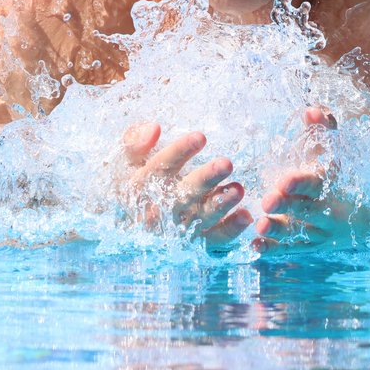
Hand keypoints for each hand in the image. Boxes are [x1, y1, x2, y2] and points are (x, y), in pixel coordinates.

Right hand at [122, 122, 252, 245]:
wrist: (124, 224)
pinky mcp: (193, 240)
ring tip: (238, 189)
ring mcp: (176, 228)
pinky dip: (229, 229)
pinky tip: (245, 215)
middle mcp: (158, 209)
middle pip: (184, 193)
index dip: (179, 152)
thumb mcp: (124, 160)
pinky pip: (212, 238)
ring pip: (200, 217)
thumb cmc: (131, 181)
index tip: (201, 137)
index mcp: (140, 186)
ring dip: (220, 204)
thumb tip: (154, 128)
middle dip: (206, 179)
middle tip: (227, 163)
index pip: (160, 168)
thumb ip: (135, 142)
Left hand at [254, 107, 364, 251]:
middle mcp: (328, 210)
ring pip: (300, 234)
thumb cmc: (342, 179)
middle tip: (268, 201)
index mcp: (331, 185)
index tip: (284, 180)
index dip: (301, 182)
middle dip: (288, 206)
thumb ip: (323, 131)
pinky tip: (256, 246)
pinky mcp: (312, 247)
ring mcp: (320, 231)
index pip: (317, 183)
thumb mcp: (335, 154)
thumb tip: (310, 110)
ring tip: (261, 224)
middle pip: (307, 209)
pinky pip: (293, 251)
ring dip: (279, 231)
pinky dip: (275, 250)